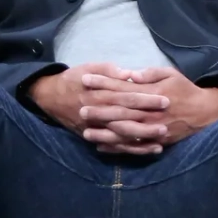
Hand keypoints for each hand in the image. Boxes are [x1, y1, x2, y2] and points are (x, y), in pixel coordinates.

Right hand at [28, 63, 162, 154]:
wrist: (51, 97)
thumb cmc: (74, 79)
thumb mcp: (89, 67)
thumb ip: (109, 71)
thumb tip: (128, 74)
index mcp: (100, 93)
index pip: (127, 97)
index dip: (146, 99)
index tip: (165, 99)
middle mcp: (99, 112)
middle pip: (126, 118)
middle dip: (147, 121)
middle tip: (167, 123)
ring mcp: (96, 128)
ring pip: (121, 136)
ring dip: (141, 139)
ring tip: (161, 139)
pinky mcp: (94, 137)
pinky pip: (114, 146)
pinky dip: (131, 150)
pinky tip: (148, 149)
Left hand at [81, 65, 217, 153]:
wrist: (205, 113)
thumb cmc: (186, 90)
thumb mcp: (171, 74)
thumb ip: (150, 73)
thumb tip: (130, 74)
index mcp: (151, 94)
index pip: (121, 88)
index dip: (102, 83)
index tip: (86, 80)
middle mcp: (149, 113)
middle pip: (119, 111)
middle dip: (98, 110)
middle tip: (80, 109)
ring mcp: (151, 129)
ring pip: (123, 132)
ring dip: (104, 133)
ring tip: (86, 132)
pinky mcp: (155, 142)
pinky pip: (133, 147)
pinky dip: (118, 148)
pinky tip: (103, 148)